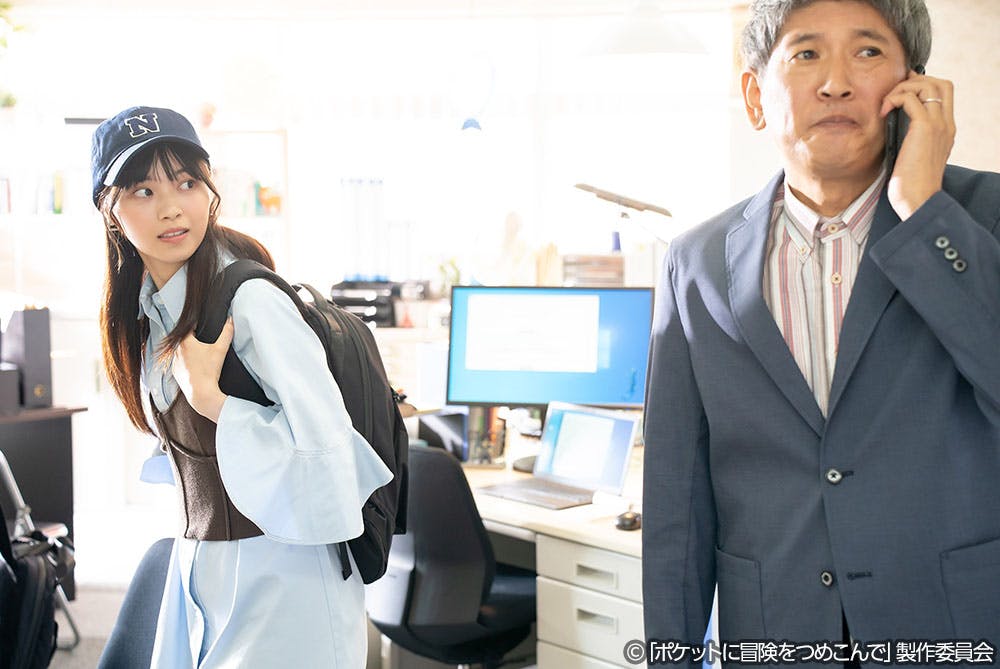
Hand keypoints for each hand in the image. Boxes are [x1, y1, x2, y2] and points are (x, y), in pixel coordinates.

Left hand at [172, 318, 233, 422]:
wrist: (201, 392)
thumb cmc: (210, 371)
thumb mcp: (221, 349)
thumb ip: (227, 333)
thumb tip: (230, 320)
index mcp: (185, 342)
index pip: (189, 328)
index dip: (196, 326)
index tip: (201, 327)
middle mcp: (176, 351)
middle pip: (185, 340)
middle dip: (193, 340)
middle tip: (204, 343)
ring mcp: (174, 362)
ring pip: (181, 352)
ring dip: (189, 352)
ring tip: (200, 356)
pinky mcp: (175, 372)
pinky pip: (180, 363)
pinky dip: (186, 363)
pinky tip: (196, 366)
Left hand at [880, 71, 955, 219]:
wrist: (918, 200)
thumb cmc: (911, 184)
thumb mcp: (913, 156)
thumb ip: (910, 139)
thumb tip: (893, 127)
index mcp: (946, 130)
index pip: (944, 94)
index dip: (923, 85)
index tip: (901, 92)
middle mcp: (946, 124)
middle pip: (940, 83)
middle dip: (915, 81)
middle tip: (893, 94)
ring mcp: (938, 125)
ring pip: (928, 85)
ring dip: (903, 88)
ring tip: (886, 104)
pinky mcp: (924, 128)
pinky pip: (910, 99)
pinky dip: (894, 99)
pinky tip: (882, 112)